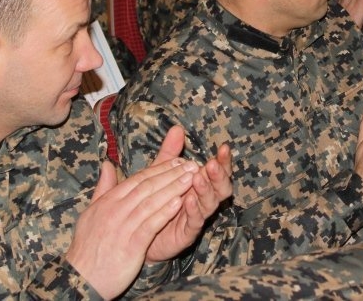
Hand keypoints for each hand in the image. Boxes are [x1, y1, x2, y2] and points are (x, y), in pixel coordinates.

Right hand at [65, 157, 199, 298]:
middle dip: (171, 174)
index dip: (160, 168)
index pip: (138, 179)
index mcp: (108, 201)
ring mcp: (122, 227)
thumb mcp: (91, 213)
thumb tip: (107, 165)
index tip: (177, 161)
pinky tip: (179, 203)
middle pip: (147, 187)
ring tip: (191, 179)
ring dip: (173, 189)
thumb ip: (103, 188)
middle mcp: (115, 210)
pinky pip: (150, 225)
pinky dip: (165, 213)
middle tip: (191, 165)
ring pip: (151, 202)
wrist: (81, 278)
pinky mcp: (130, 246)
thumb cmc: (88, 247)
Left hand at [145, 126, 232, 262]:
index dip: (223, 160)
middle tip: (213, 164)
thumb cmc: (155, 201)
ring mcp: (196, 217)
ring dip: (206, 190)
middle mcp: (203, 199)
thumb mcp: (160, 174)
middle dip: (219, 175)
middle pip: (221, 187)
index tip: (223, 147)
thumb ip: (170, 153)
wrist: (138, 233)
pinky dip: (194, 210)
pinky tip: (189, 200)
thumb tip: (176, 128)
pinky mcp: (187, 233)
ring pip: (210, 203)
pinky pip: (195, 222)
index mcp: (200, 183)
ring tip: (199, 177)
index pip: (217, 171)